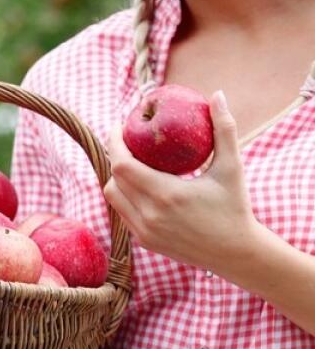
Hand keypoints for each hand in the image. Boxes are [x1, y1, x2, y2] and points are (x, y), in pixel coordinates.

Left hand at [103, 90, 264, 272]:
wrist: (235, 253)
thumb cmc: (235, 207)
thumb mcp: (232, 168)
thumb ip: (224, 129)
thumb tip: (217, 95)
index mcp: (167, 195)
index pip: (122, 165)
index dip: (115, 143)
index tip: (119, 126)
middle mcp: (150, 215)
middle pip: (113, 179)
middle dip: (116, 157)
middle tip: (127, 140)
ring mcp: (144, 231)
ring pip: (113, 197)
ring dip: (118, 178)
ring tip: (132, 161)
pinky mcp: (144, 241)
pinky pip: (123, 213)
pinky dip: (126, 197)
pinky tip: (139, 184)